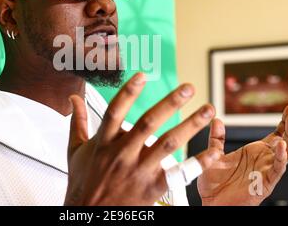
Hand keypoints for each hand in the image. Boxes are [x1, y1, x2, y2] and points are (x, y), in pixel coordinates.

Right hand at [64, 73, 219, 205]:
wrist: (88, 216)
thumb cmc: (83, 182)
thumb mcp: (75, 150)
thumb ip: (77, 121)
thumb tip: (73, 98)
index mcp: (103, 142)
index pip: (114, 112)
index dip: (128, 92)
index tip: (142, 75)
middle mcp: (122, 154)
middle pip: (148, 124)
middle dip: (169, 103)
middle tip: (188, 87)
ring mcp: (139, 171)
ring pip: (168, 144)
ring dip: (191, 125)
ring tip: (208, 109)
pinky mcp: (152, 188)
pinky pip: (180, 173)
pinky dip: (199, 162)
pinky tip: (214, 150)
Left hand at [197, 105, 287, 205]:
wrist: (212, 203)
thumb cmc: (215, 183)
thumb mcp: (214, 155)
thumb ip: (216, 138)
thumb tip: (216, 120)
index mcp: (257, 152)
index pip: (278, 133)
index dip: (286, 121)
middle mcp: (265, 160)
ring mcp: (267, 171)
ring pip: (287, 152)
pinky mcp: (265, 183)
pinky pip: (277, 169)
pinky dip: (281, 158)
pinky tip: (283, 146)